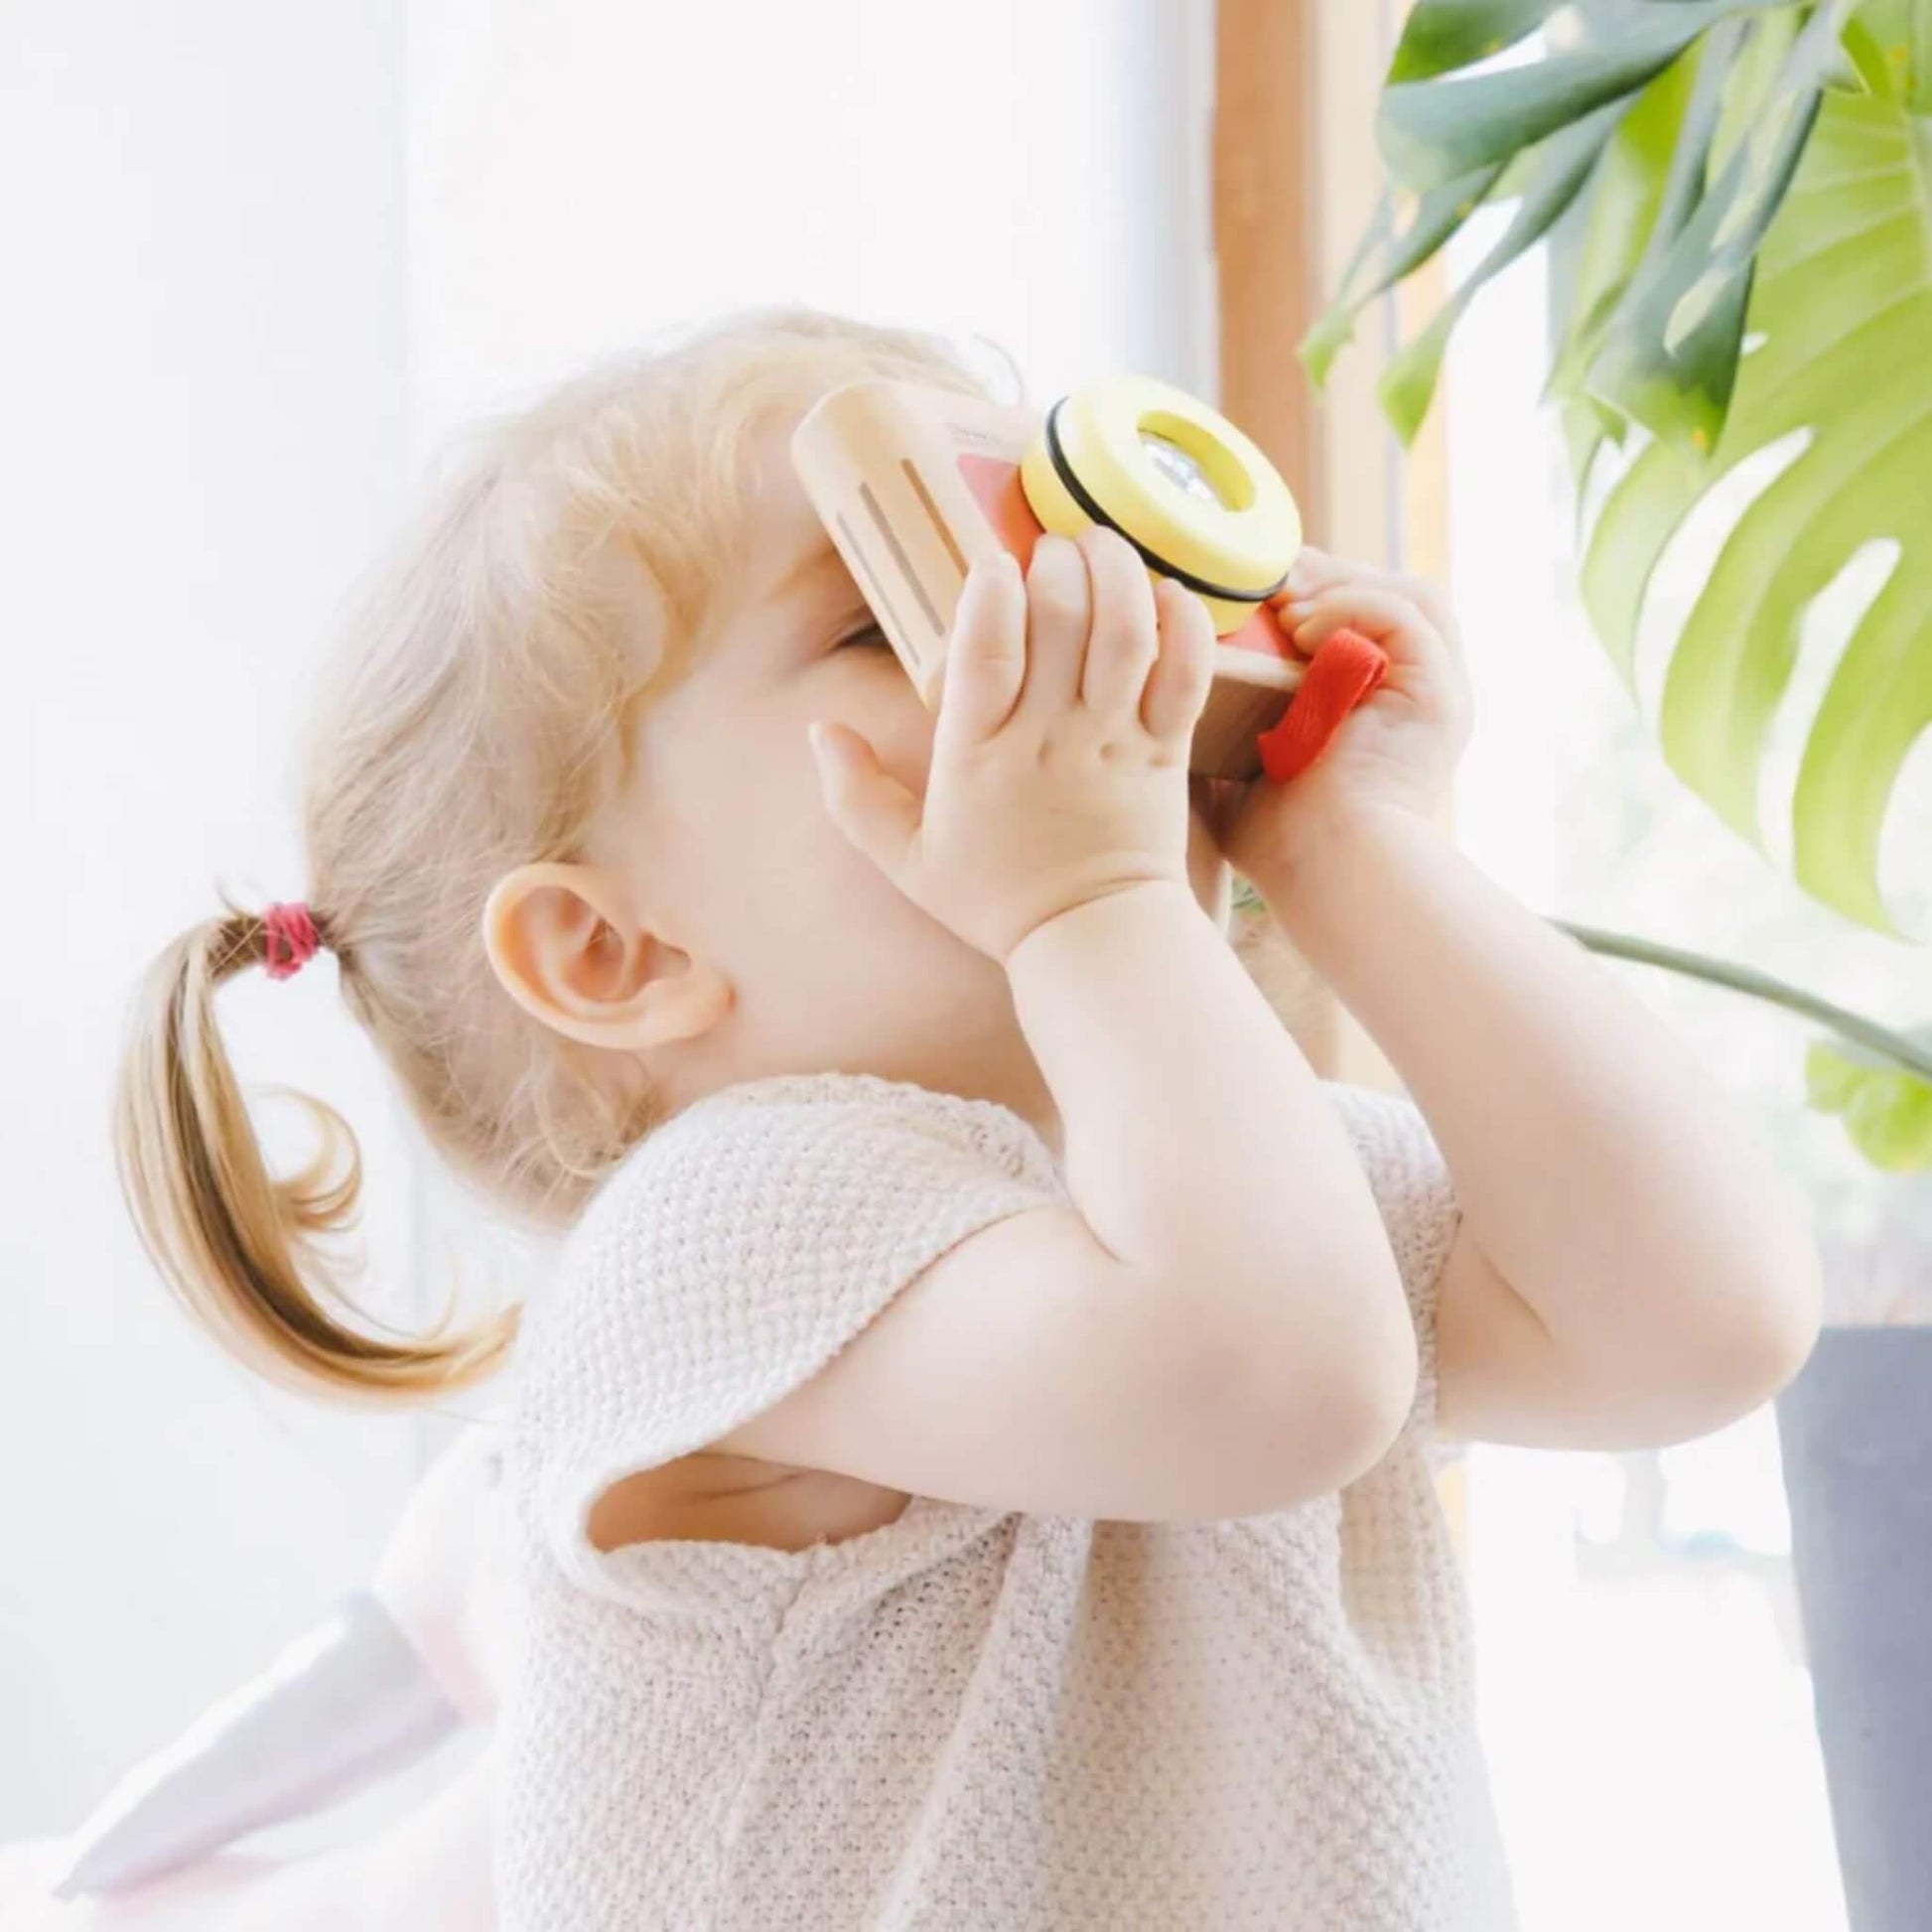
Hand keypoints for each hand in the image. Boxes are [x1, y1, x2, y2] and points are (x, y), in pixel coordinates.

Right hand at [809, 527, 1217, 963]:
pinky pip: (1185, 674)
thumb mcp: (906, 859)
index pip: (986, 648)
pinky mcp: (1167, 752)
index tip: (992, 562)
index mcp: (978, 758)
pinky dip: (1183, 623)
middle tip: (1051, 550)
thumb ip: (854, 795)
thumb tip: (818, 730)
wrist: (1092, 941)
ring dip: (1118, 573)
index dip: (991, 589)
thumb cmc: (996, 899)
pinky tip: (1167, 589)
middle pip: (1060, 622)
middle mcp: (1048, 740)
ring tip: (1103, 545)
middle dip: (1056, 565)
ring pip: (1124, 633)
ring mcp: (1113, 743)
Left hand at [1190, 546, 1473, 884]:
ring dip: (1342, 584)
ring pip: (1410, 594)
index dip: (1312, 589)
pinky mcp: (1440, 695)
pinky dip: (1353, 605)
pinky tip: (1301, 625)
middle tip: (1264, 577)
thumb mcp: (1239, 766)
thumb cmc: (1282, 842)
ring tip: (1283, 600)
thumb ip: (1221, 724)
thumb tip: (1166, 685)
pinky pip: (1407, 615)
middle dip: (1327, 575)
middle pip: (1389, 593)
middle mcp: (1416, 694)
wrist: (1326, 874)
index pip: (1362, 616)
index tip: (1250, 589)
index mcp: (1379, 705)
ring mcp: (1436, 693)